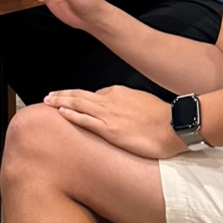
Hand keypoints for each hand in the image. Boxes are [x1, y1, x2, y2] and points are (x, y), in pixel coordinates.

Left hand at [44, 85, 185, 158]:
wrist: (174, 126)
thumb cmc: (162, 117)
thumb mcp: (141, 100)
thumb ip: (126, 102)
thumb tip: (118, 108)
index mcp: (118, 92)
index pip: (93, 95)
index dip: (78, 97)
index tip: (69, 100)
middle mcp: (109, 100)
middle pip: (79, 95)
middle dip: (62, 95)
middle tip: (48, 96)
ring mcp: (108, 114)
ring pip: (77, 104)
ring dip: (60, 102)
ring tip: (48, 102)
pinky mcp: (109, 129)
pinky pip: (85, 119)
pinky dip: (71, 115)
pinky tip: (61, 113)